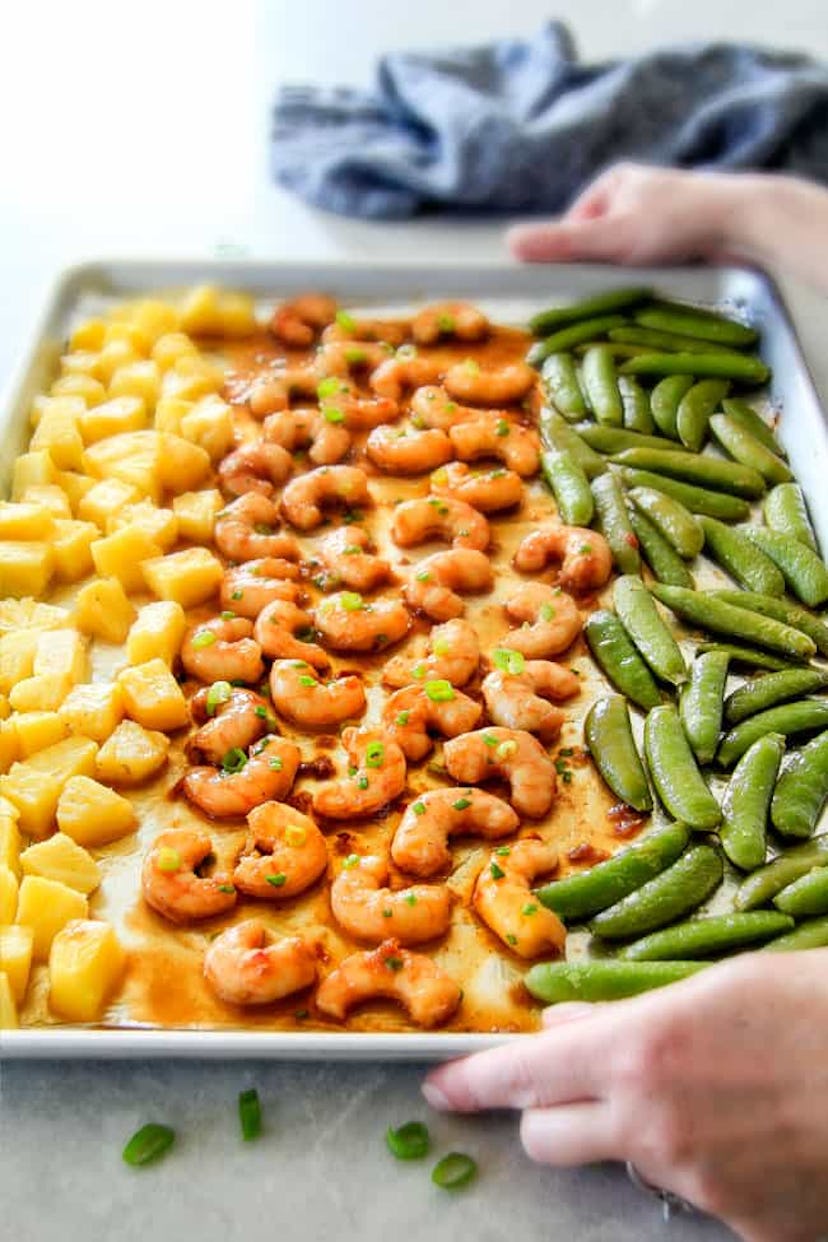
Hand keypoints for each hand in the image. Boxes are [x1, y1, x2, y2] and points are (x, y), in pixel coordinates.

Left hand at [423, 951, 827, 1241]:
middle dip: (549, 1111)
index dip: (472, 1082)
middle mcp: (651, 1123)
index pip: (521, 1075)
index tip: (443, 1088)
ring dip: (635, 1134)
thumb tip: (567, 1026)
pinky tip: (752, 1136)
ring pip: (622, 1164)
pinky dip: (706, 1169)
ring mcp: (696, 1183)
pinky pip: (695, 1197)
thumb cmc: (818, 1008)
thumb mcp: (720, 985)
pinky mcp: (745, 1225)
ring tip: (706, 1097)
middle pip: (546, 1137)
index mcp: (639, 1049)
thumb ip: (631, 1011)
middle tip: (581, 1087)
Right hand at [507, 162, 750, 265]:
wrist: (745, 224)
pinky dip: (653, 277)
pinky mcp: (683, 238)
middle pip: (599, 246)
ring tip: (640, 288)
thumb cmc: (676, 222)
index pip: (572, 228)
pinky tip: (661, 286)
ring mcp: (661, 217)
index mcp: (613, 182)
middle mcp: (636, 195)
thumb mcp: (609, 236)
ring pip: (626, 258)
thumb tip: (508, 245)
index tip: (575, 285)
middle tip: (611, 290)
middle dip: (602, 270)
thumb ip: (559, 244)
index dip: (570, 258)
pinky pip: (653, 264)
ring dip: (629, 277)